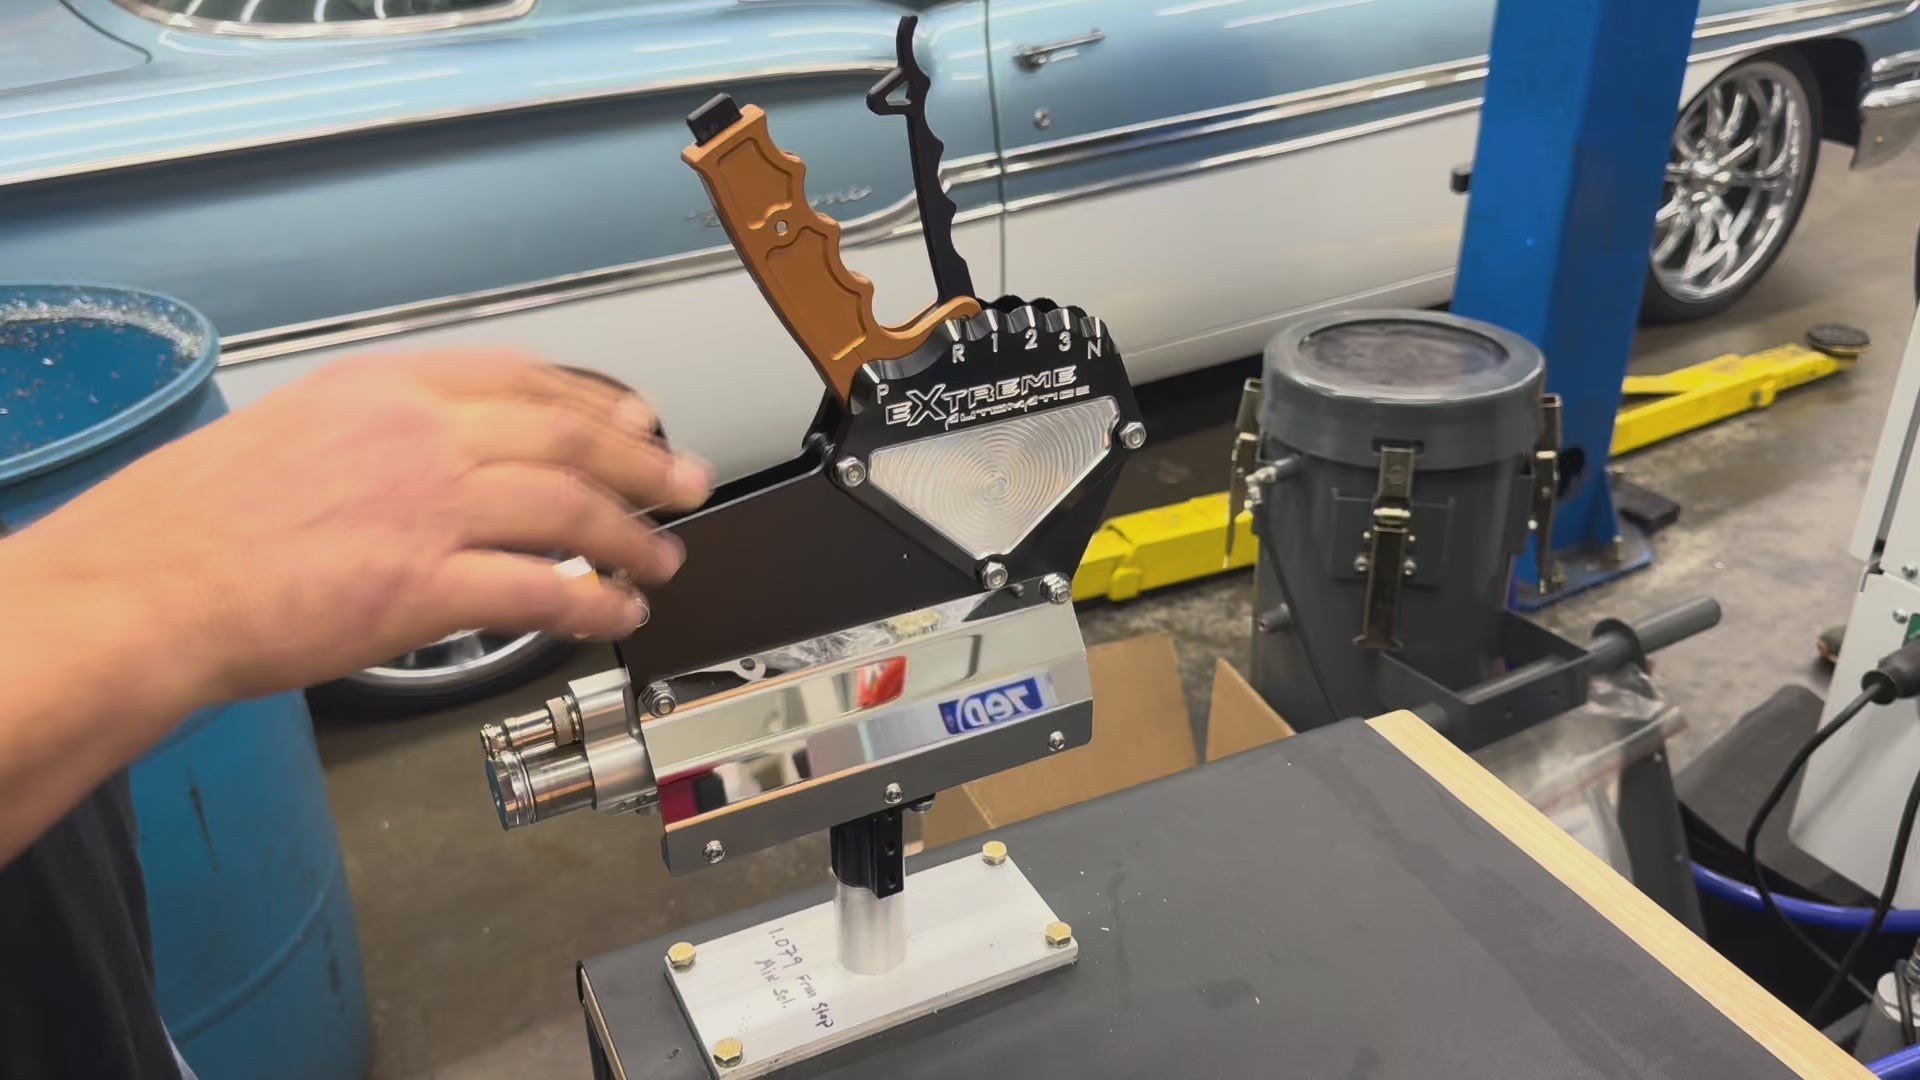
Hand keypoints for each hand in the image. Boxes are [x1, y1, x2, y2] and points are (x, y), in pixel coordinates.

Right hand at [11, 351, 709, 708]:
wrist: (147, 585)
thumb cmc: (196, 521)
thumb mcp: (296, 429)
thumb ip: (382, 431)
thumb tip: (451, 454)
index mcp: (385, 387)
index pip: (524, 378)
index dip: (598, 403)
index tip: (639, 421)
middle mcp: (417, 435)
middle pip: (567, 436)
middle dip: (643, 463)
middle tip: (687, 482)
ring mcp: (426, 507)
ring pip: (570, 509)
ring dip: (631, 538)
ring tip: (663, 559)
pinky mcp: (422, 585)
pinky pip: (540, 590)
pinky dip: (592, 603)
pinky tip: (616, 614)